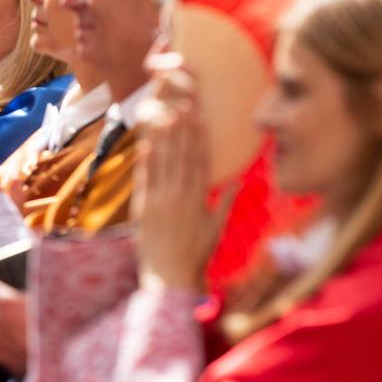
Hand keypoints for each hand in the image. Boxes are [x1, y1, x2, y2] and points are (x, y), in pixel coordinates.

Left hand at [131, 61, 234, 290]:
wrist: (169, 277)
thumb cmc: (196, 254)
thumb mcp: (216, 228)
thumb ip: (226, 202)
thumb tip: (239, 180)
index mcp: (199, 200)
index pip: (200, 161)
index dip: (200, 137)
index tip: (200, 116)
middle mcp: (180, 197)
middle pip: (182, 156)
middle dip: (183, 129)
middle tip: (183, 104)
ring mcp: (160, 201)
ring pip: (163, 163)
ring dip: (164, 138)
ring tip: (165, 114)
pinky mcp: (143, 209)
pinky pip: (144, 180)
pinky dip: (144, 161)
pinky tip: (145, 143)